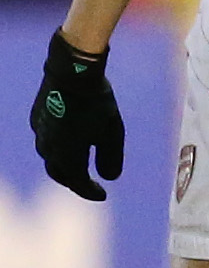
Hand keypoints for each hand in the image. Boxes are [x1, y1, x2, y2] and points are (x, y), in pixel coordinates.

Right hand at [30, 31, 124, 200]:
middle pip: (60, 173)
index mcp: (66, 157)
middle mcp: (47, 149)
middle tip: (88, 184)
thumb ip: (110, 157)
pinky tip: (67, 140)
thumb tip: (110, 177)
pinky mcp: (37, 117)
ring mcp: (40, 132)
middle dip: (75, 181)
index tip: (103, 195)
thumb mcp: (112, 132)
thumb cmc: (96, 104)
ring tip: (79, 164)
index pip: (77, 183)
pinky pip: (46, 139)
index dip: (90, 191)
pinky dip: (58, 146)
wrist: (71, 73)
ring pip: (50, 157)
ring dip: (64, 164)